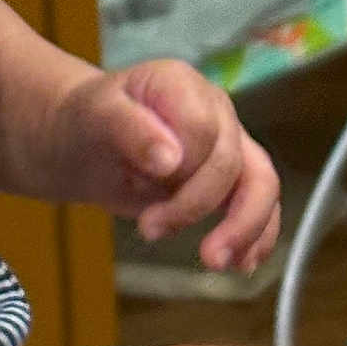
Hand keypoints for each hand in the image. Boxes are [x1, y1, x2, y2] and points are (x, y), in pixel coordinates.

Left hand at [52, 57, 280, 273]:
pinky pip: (261, 207)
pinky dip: (256, 238)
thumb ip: (129, 129)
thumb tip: (170, 159)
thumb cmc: (89, 121)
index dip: (181, 166)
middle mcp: (214, 107)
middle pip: (231, 163)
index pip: (203, 129)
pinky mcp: (233, 177)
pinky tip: (240, 263)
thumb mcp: (94, 118)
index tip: (141, 181)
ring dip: (243, 229)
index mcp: (180, 82)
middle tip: (149, 230)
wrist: (85, 141)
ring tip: (213, 260)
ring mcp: (229, 141)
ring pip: (262, 185)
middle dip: (194, 205)